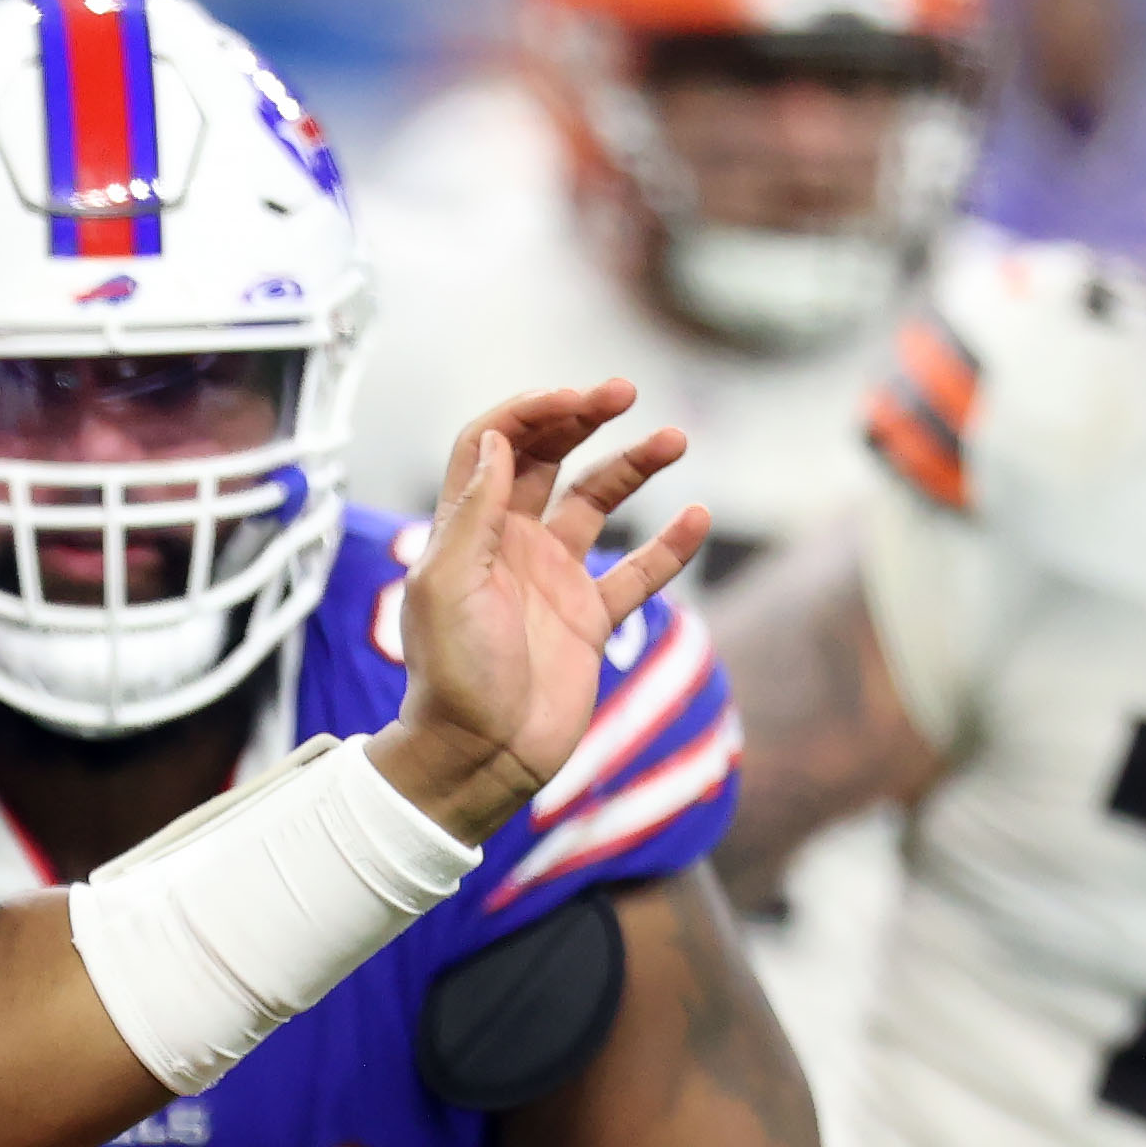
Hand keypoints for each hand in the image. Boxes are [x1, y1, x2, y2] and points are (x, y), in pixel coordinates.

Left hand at [373, 384, 708, 842]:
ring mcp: (552, 577)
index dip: (527, 412)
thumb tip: (496, 438)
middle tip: (622, 391)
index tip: (571, 398)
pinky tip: (698, 517)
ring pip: (598, 501)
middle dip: (582, 417)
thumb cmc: (451, 674)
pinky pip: (638, 570)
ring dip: (632, 465)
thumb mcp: (447, 585)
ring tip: (674, 438)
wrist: (480, 755)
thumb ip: (473, 511)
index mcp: (467, 529)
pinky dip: (670, 545)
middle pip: (548, 457)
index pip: (493, 444)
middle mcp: (509, 542)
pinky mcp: (589, 617)